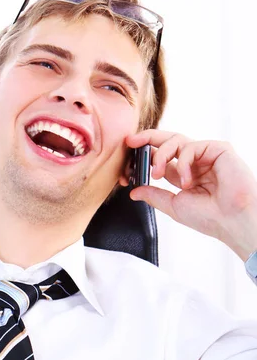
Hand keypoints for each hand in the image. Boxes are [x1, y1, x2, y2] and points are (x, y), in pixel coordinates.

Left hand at [125, 130, 256, 260]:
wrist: (232, 220)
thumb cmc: (210, 217)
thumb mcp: (174, 205)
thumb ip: (154, 195)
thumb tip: (134, 191)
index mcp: (185, 175)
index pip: (161, 159)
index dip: (143, 158)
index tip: (126, 162)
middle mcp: (195, 162)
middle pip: (167, 142)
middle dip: (146, 139)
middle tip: (130, 142)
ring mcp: (207, 154)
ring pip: (176, 140)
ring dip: (161, 155)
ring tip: (157, 173)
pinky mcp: (218, 149)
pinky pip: (192, 146)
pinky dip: (184, 162)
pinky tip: (187, 181)